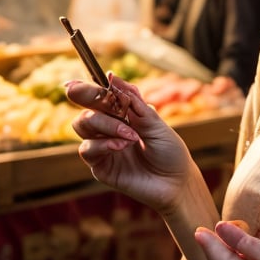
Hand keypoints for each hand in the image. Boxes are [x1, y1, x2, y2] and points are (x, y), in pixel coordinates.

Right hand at [66, 74, 196, 215]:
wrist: (177, 183)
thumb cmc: (170, 152)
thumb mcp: (155, 123)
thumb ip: (133, 103)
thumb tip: (112, 77)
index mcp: (121, 116)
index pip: (99, 97)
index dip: (89, 88)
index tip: (83, 82)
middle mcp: (108, 130)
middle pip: (85, 109)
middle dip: (87, 98)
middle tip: (99, 97)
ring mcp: (102, 149)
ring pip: (82, 126)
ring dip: (105, 124)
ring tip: (130, 134)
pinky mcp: (100, 167)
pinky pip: (88, 150)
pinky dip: (104, 144)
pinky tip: (122, 145)